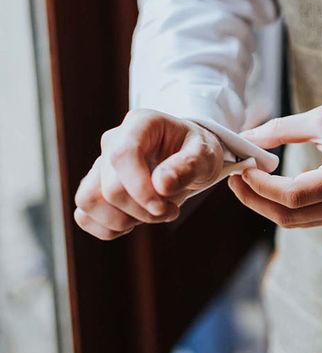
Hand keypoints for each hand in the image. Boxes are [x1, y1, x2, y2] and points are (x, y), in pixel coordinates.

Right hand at [74, 109, 223, 239]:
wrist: (190, 159)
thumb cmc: (197, 152)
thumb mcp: (205, 154)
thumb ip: (188, 166)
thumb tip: (161, 185)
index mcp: (141, 123)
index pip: (122, 154)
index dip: (138, 187)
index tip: (162, 207)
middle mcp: (113, 141)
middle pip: (110, 187)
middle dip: (142, 210)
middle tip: (171, 210)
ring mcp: (100, 165)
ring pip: (88, 201)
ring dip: (123, 220)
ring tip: (152, 215)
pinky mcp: (94, 188)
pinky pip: (83, 215)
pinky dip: (108, 229)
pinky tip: (134, 222)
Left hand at [228, 103, 321, 227]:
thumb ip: (284, 129)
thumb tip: (248, 137)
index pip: (291, 195)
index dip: (259, 185)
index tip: (243, 166)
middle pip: (288, 216)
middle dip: (254, 199)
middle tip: (235, 177)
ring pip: (295, 221)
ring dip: (266, 204)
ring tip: (247, 180)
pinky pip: (307, 217)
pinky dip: (284, 205)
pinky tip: (271, 186)